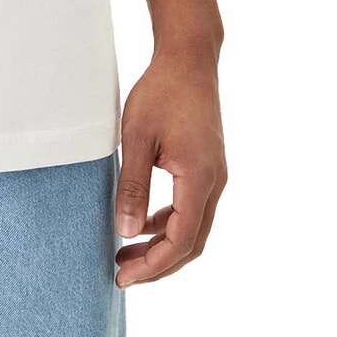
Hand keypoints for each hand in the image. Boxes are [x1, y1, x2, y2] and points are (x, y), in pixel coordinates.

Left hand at [114, 46, 226, 286]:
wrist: (189, 59)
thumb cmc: (161, 92)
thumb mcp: (137, 138)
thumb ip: (133, 186)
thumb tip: (126, 232)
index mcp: (199, 179)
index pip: (180, 241)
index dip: (152, 265)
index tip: (122, 277)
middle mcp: (214, 182)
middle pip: (191, 243)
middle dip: (158, 265)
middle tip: (122, 276)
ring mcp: (214, 175)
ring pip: (194, 228)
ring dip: (163, 246)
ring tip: (126, 255)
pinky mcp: (207, 167)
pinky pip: (192, 208)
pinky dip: (169, 224)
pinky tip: (143, 224)